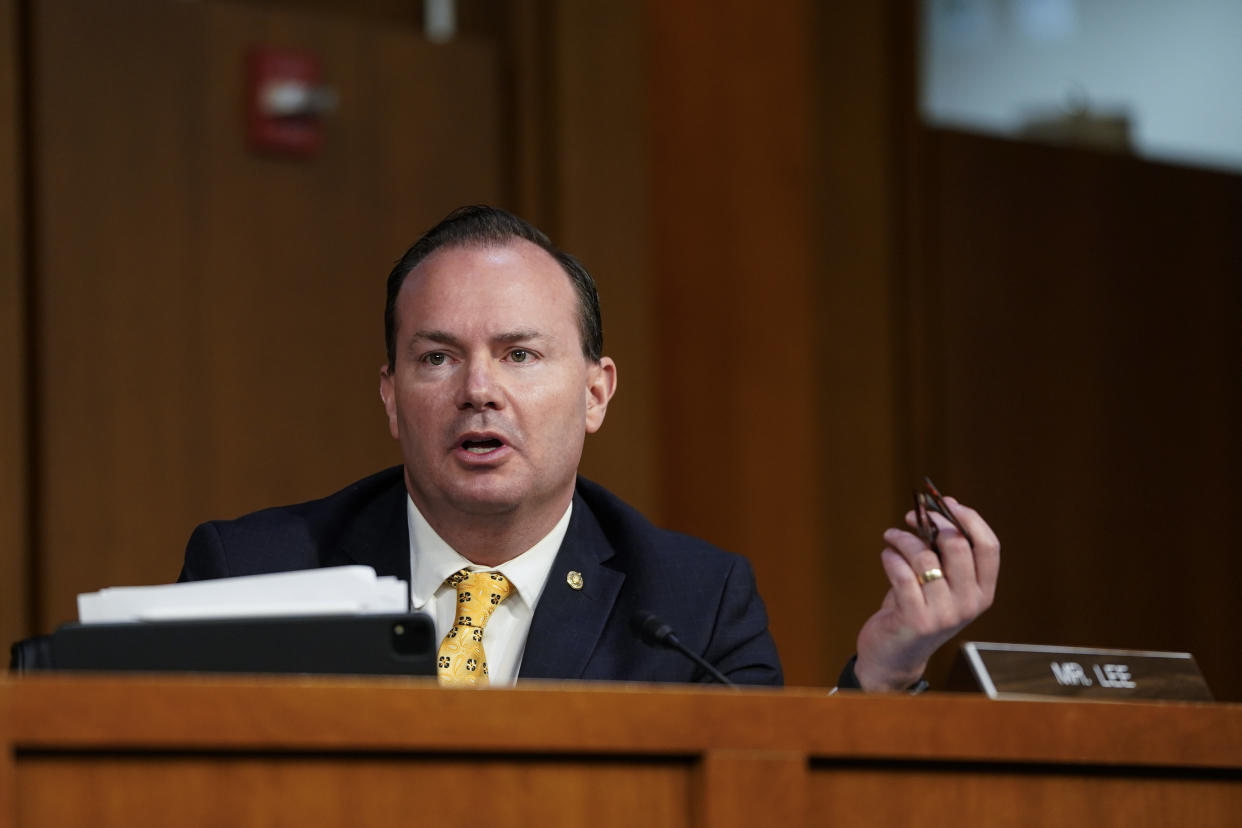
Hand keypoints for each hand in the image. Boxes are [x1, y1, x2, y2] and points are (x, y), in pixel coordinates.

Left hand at [853, 496, 999, 691]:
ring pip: (925, 556)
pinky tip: (886, 554)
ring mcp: (945, 614)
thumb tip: (942, 506)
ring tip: (892, 537)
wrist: (894, 656)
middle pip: (958, 545)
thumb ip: (946, 552)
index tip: (947, 502)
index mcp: (983, 592)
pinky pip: (902, 573)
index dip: (969, 518)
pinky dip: (891, 556)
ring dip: (903, 539)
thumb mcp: (941, 583)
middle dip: (933, 521)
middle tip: (913, 516)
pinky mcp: (916, 618)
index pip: (989, 546)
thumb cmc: (916, 609)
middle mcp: (970, 604)